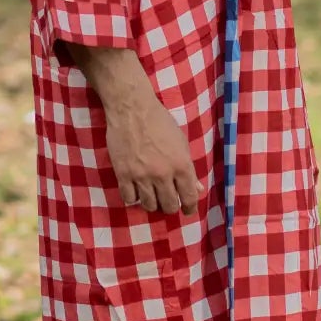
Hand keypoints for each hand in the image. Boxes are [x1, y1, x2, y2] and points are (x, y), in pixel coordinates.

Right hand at [68, 46, 203, 213]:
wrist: (132, 110)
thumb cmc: (160, 122)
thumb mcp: (181, 142)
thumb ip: (189, 167)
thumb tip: (196, 188)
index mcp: (181, 166)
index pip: (189, 197)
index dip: (189, 208)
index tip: (187, 210)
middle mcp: (163, 175)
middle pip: (168, 205)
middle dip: (170, 207)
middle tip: (167, 202)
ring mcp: (142, 176)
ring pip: (149, 205)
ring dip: (152, 204)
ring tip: (151, 197)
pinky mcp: (123, 174)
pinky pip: (129, 198)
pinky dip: (133, 198)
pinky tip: (135, 191)